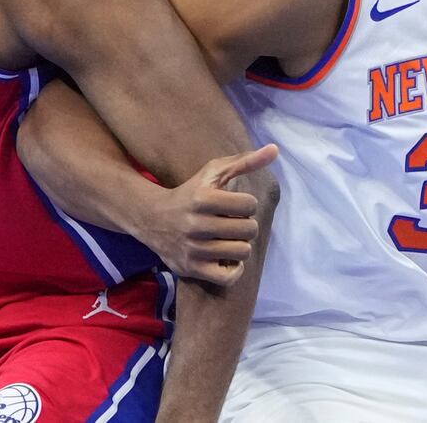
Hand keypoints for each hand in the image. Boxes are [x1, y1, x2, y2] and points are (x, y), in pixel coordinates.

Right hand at [131, 144, 277, 286]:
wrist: (152, 218)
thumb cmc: (190, 192)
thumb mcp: (213, 173)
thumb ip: (245, 161)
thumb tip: (275, 150)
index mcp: (202, 198)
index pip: (249, 205)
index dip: (246, 204)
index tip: (234, 205)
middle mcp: (196, 224)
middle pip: (249, 230)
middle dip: (245, 225)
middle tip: (231, 223)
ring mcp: (193, 248)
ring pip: (242, 252)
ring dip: (239, 245)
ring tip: (227, 238)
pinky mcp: (191, 268)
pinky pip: (229, 277)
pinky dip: (233, 268)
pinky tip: (226, 257)